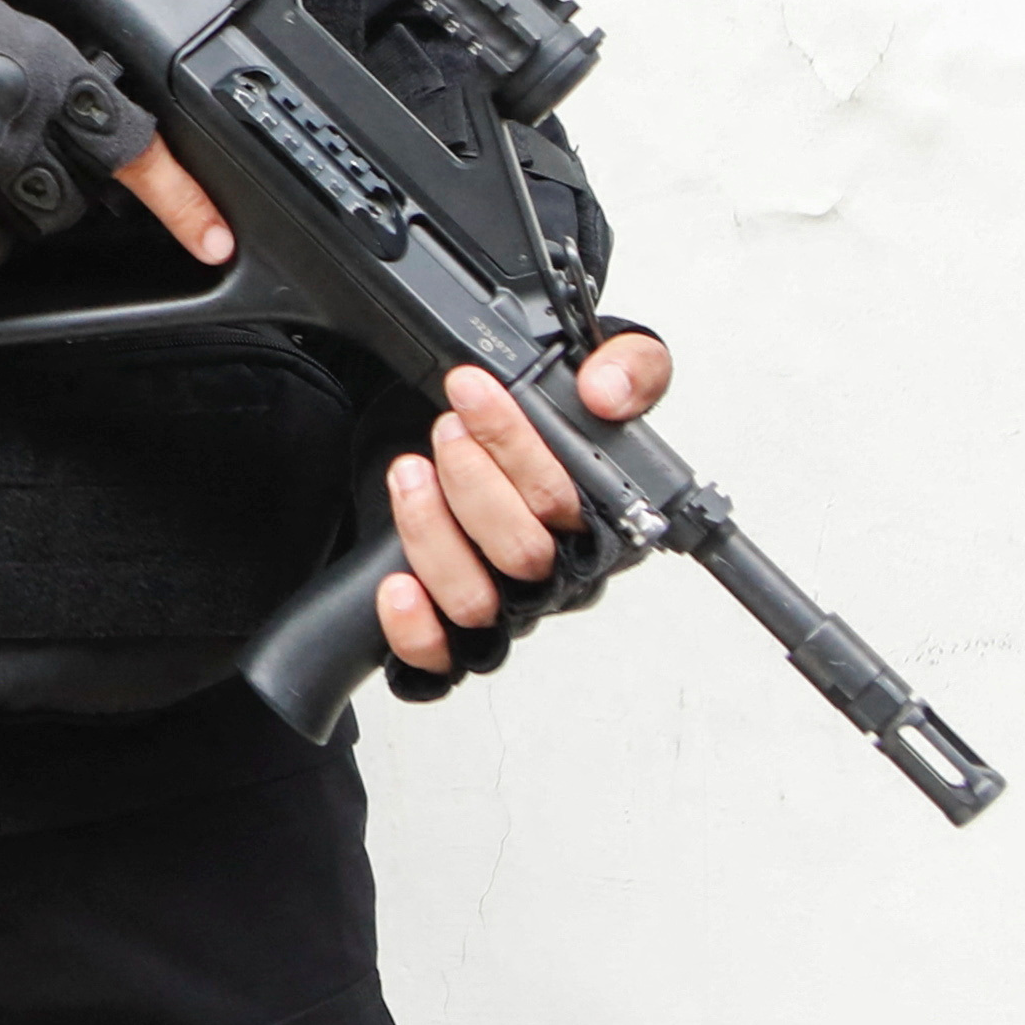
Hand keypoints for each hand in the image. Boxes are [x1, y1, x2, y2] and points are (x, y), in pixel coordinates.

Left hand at [379, 333, 675, 684]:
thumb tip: (609, 393)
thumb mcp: (583, 371)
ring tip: (409, 474)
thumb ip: (628, 365)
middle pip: (523, 552)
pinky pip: (437, 659)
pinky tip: (396, 584)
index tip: (472, 391)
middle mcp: (554, 573)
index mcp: (600, 520)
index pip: (568, 500)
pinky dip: (416, 629)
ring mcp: (505, 609)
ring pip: (475, 600)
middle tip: (445, 429)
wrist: (455, 444)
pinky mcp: (452, 636)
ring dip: (432, 532)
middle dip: (472, 480)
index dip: (517, 444)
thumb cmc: (521, 429)